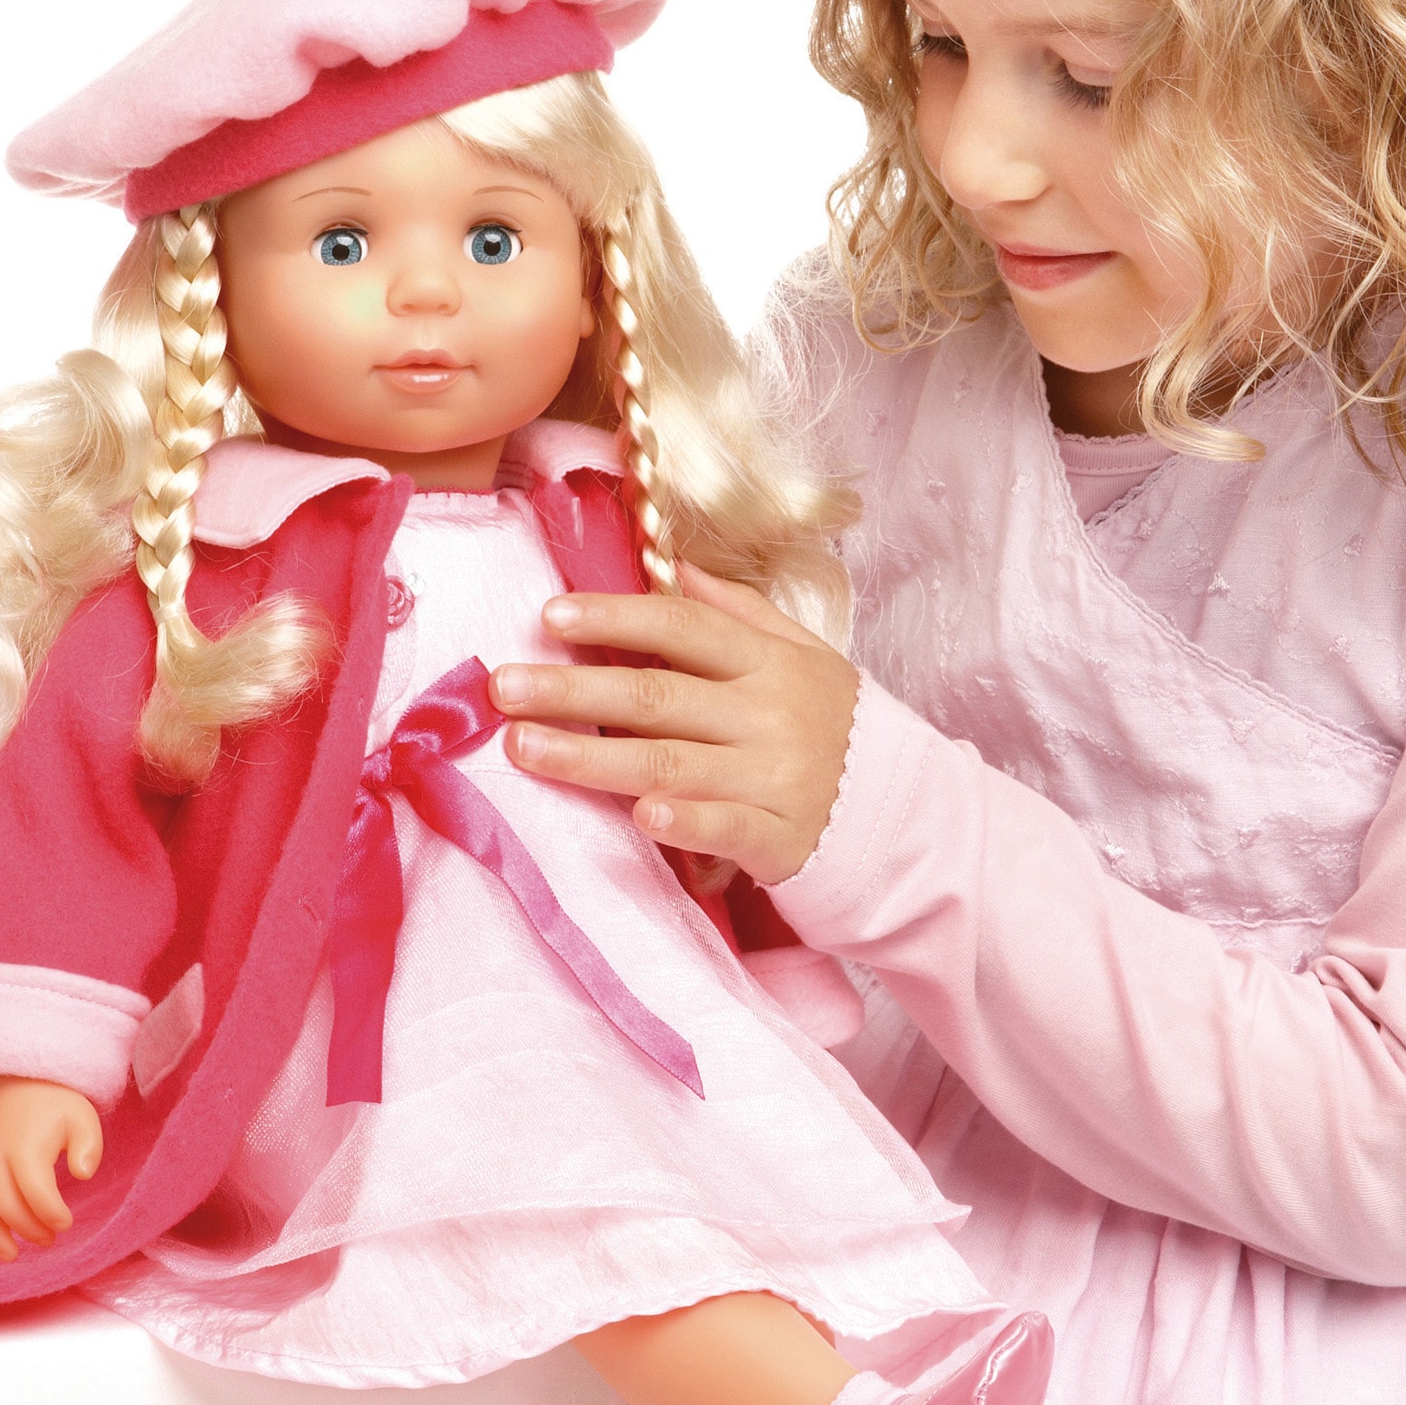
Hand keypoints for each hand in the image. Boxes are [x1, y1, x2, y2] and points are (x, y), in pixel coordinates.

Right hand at [0, 1074, 103, 1261]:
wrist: (11, 1076)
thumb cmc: (53, 1101)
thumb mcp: (82, 1116)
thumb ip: (90, 1146)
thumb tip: (83, 1175)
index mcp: (25, 1148)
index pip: (37, 1195)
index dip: (52, 1216)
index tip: (66, 1223)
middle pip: (7, 1210)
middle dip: (29, 1231)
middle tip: (48, 1240)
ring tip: (14, 1254)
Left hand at [491, 564, 858, 886]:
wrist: (902, 811)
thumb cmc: (834, 726)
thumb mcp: (803, 655)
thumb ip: (740, 611)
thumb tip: (676, 567)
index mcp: (769, 662)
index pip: (683, 627)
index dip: (617, 617)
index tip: (550, 616)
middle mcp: (767, 714)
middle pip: (658, 694)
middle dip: (575, 689)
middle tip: (503, 687)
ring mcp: (773, 777)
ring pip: (670, 763)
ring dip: (593, 756)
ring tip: (525, 749)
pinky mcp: (779, 837)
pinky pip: (725, 828)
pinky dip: (685, 822)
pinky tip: (640, 818)